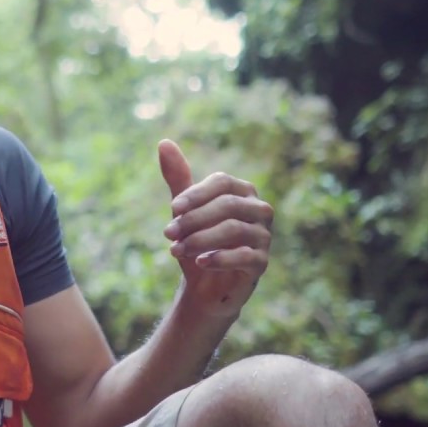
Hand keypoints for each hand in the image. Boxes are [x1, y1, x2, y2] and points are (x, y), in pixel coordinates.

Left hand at [157, 140, 273, 317]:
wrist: (204, 284)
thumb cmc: (196, 240)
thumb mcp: (184, 210)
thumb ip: (178, 178)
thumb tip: (164, 142)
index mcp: (241, 191)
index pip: (222, 182)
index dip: (196, 194)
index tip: (173, 209)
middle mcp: (259, 210)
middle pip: (227, 206)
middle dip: (193, 220)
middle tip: (168, 234)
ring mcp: (264, 236)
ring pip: (234, 230)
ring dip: (200, 240)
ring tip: (176, 251)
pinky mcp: (262, 262)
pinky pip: (246, 256)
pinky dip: (219, 258)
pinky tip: (200, 263)